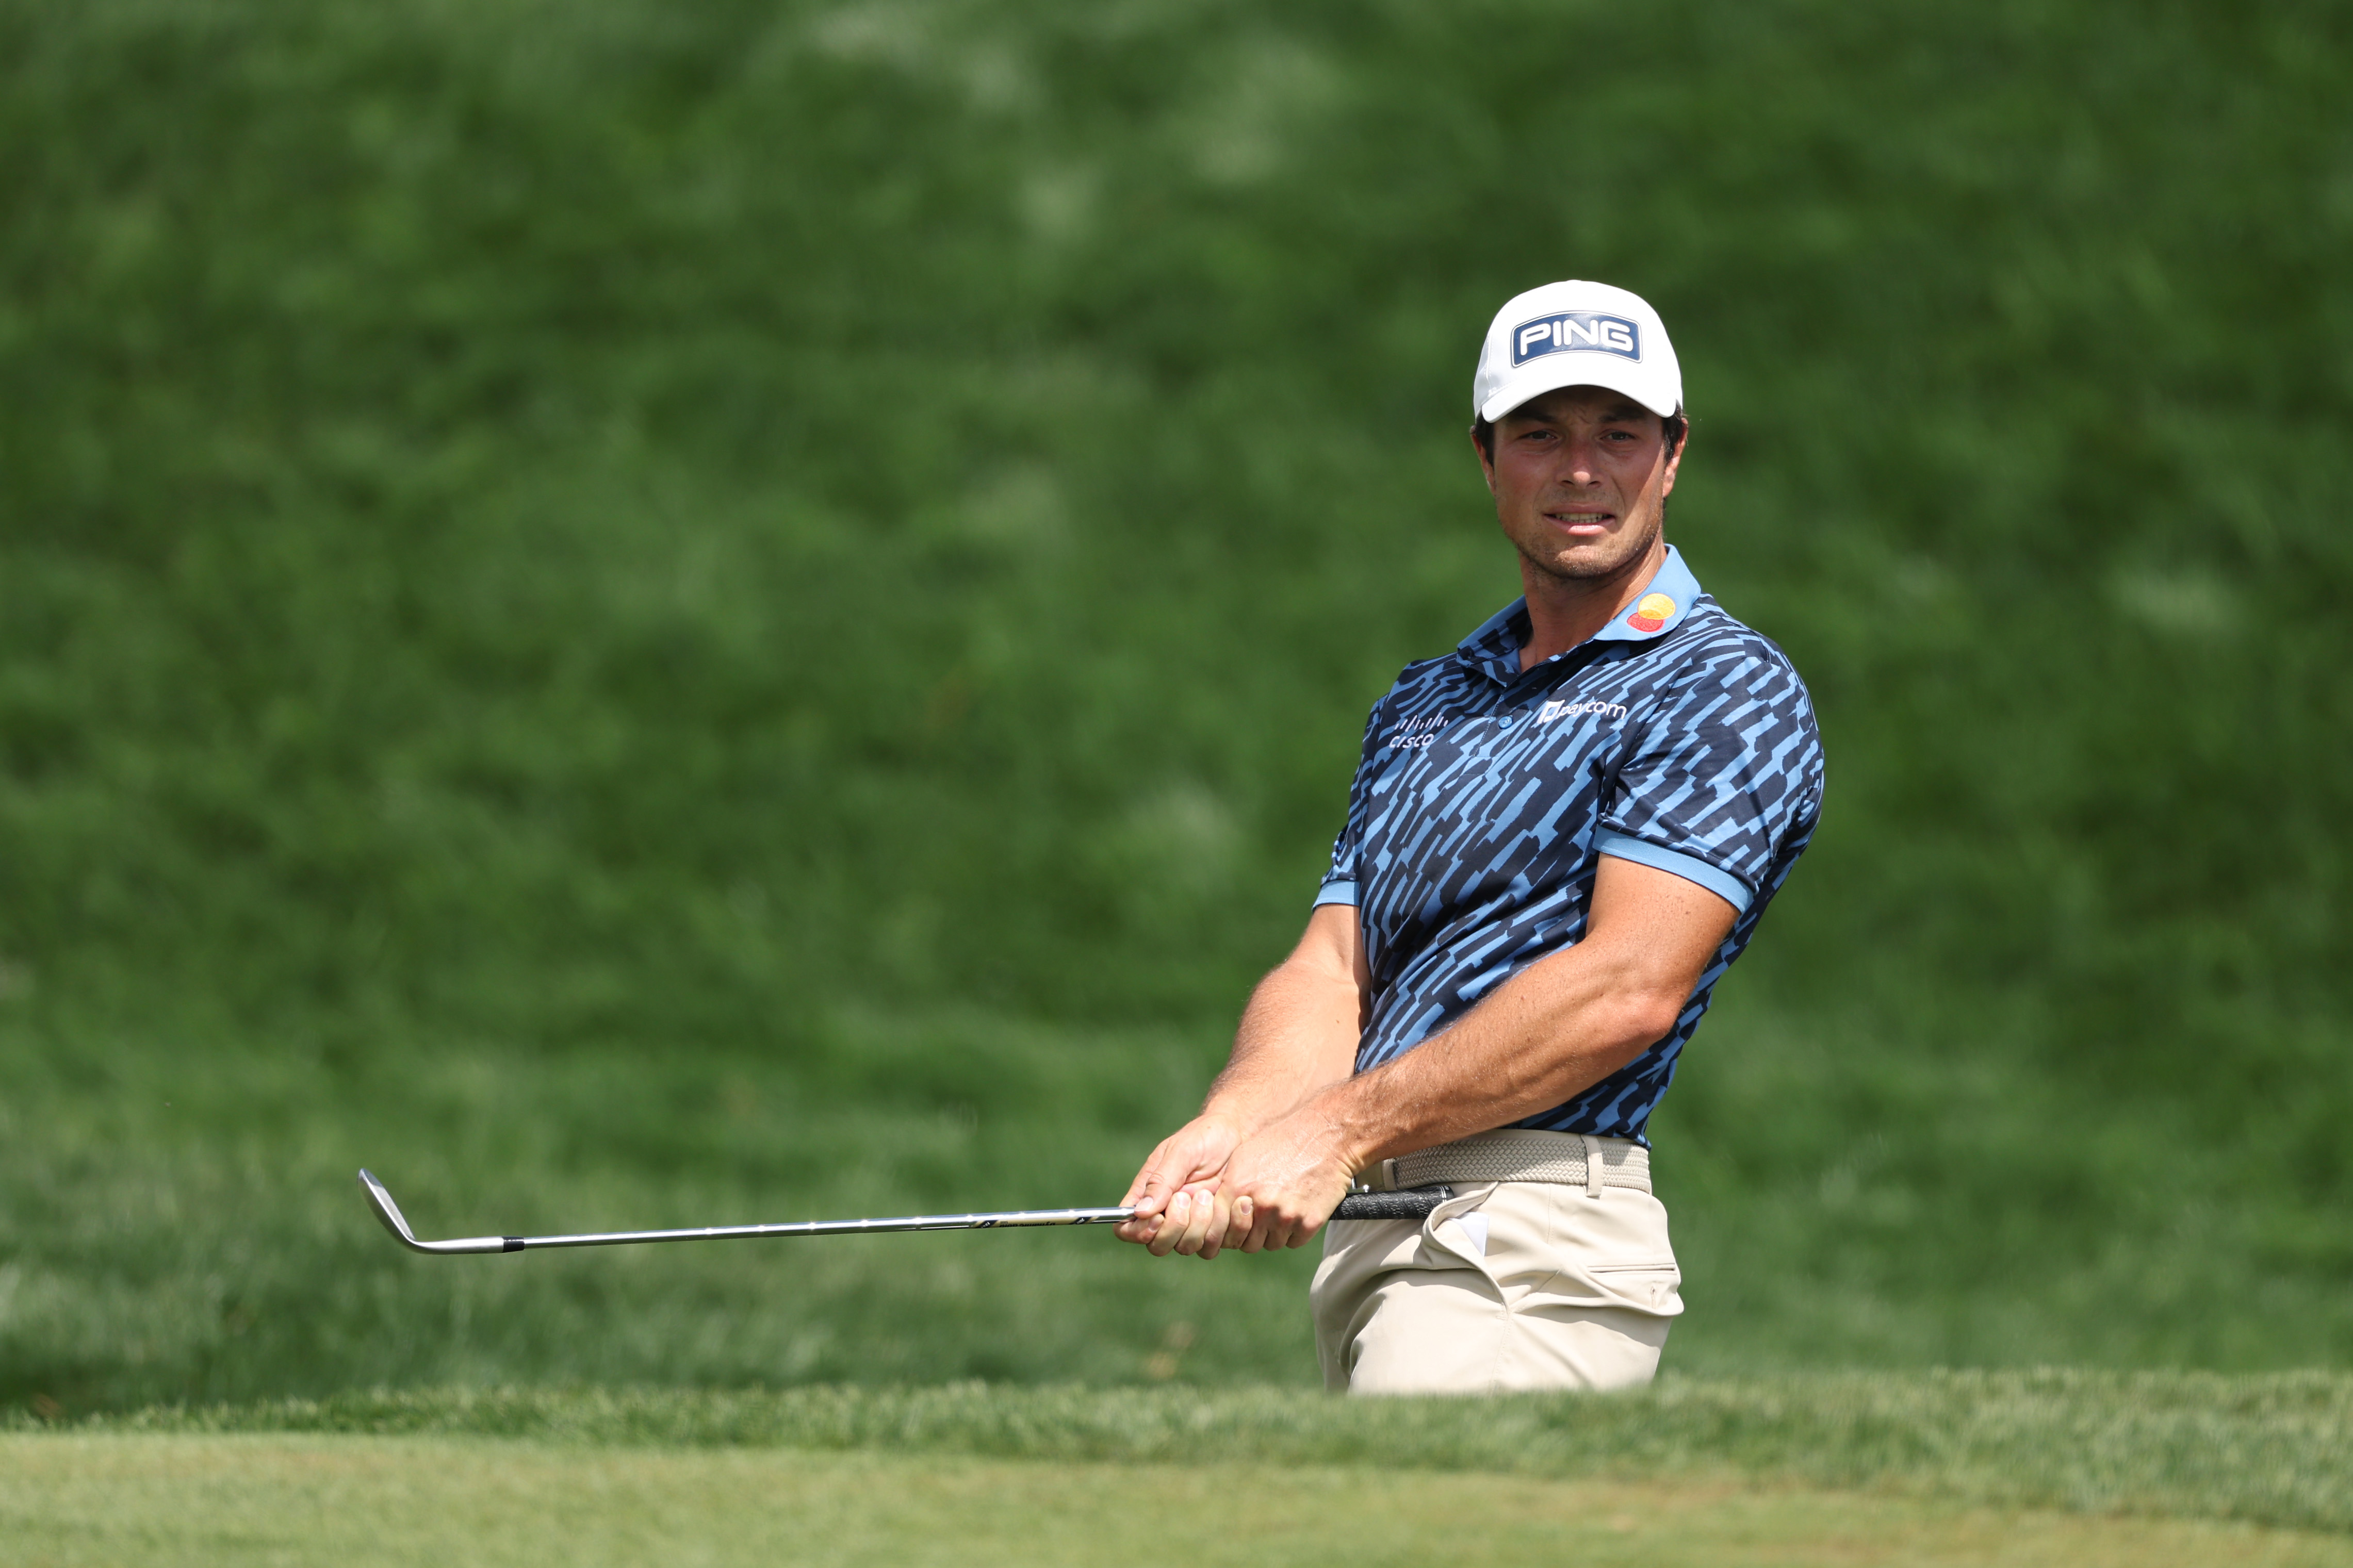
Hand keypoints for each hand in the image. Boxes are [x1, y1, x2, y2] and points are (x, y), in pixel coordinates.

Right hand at [1115, 1115, 1240, 1256]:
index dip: (1137, 1232)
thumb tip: (1140, 1212)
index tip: (1157, 1218)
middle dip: (1172, 1229)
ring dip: (1197, 1227)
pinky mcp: (1214, 1228)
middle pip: (1156, 1245)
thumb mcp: (1181, 1151)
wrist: (1241, 1135)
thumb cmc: (1206, 1137)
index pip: (1127, 1228)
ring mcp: (1191, 1223)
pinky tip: (1225, 1205)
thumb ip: (1161, 1180)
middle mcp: (1166, 1214)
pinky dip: (1218, 1231)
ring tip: (1207, 1195)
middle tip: (1185, 1198)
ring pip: (1184, 1247)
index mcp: (1148, 1195)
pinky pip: (1210, 1247)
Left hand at [1211, 1099, 1359, 1252]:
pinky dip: (1296, 1231)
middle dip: (1252, 1234)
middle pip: (1246, 1242)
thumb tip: (1218, 1210)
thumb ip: (1229, 1186)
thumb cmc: (1284, 1141)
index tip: (1236, 1225)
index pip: (1220, 1230)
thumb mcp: (1245, 1156)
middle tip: (1263, 1218)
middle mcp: (1260, 1205)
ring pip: (1271, 1244)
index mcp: (1238, 1188)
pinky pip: (1294, 1241)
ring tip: (1283, 1208)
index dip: (1227, 1230)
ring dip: (1275, 1233)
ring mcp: (1285, 1216)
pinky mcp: (1309, 1223)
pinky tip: (1299, 1209)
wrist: (1326, 1136)